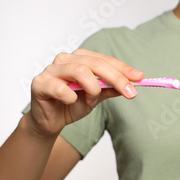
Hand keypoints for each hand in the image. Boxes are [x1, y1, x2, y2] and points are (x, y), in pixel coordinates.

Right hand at [26, 48, 143, 137]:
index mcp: (80, 58)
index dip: (123, 68)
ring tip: (92, 100)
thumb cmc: (71, 104)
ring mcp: (51, 70)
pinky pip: (60, 88)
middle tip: (130, 92)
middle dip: (116, 78)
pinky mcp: (40, 83)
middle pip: (95, 64)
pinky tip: (71, 101)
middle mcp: (66, 59)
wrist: (50, 121)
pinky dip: (71, 97)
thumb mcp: (96, 97)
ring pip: (80, 71)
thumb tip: (133, 84)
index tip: (140, 78)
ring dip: (92, 88)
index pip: (105, 60)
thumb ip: (111, 88)